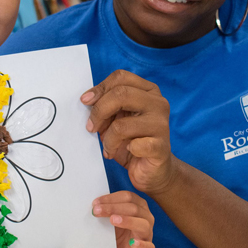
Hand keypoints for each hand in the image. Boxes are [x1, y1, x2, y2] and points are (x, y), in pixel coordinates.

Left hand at [82, 70, 175, 194]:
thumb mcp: (117, 118)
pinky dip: (121, 150)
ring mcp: (161, 125)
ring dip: (107, 139)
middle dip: (99, 111)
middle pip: (121, 94)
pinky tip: (124, 153)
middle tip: (91, 127)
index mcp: (149, 91)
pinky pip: (133, 145)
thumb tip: (88, 100)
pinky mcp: (160, 147)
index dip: (100, 88)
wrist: (152, 170)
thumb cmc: (132, 140)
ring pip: (122, 125)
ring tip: (108, 147)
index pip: (121, 77)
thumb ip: (107, 105)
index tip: (85, 101)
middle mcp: (158, 103)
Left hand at [93, 190, 154, 247]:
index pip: (127, 197)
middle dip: (113, 208)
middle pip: (133, 208)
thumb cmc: (117, 233)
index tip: (95, 203)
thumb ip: (106, 210)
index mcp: (138, 205)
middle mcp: (146, 217)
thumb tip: (94, 205)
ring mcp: (148, 233)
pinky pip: (148, 246)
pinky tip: (133, 243)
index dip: (111, 198)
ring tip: (113, 220)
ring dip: (128, 221)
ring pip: (142, 224)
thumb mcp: (111, 219)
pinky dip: (141, 244)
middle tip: (97, 211)